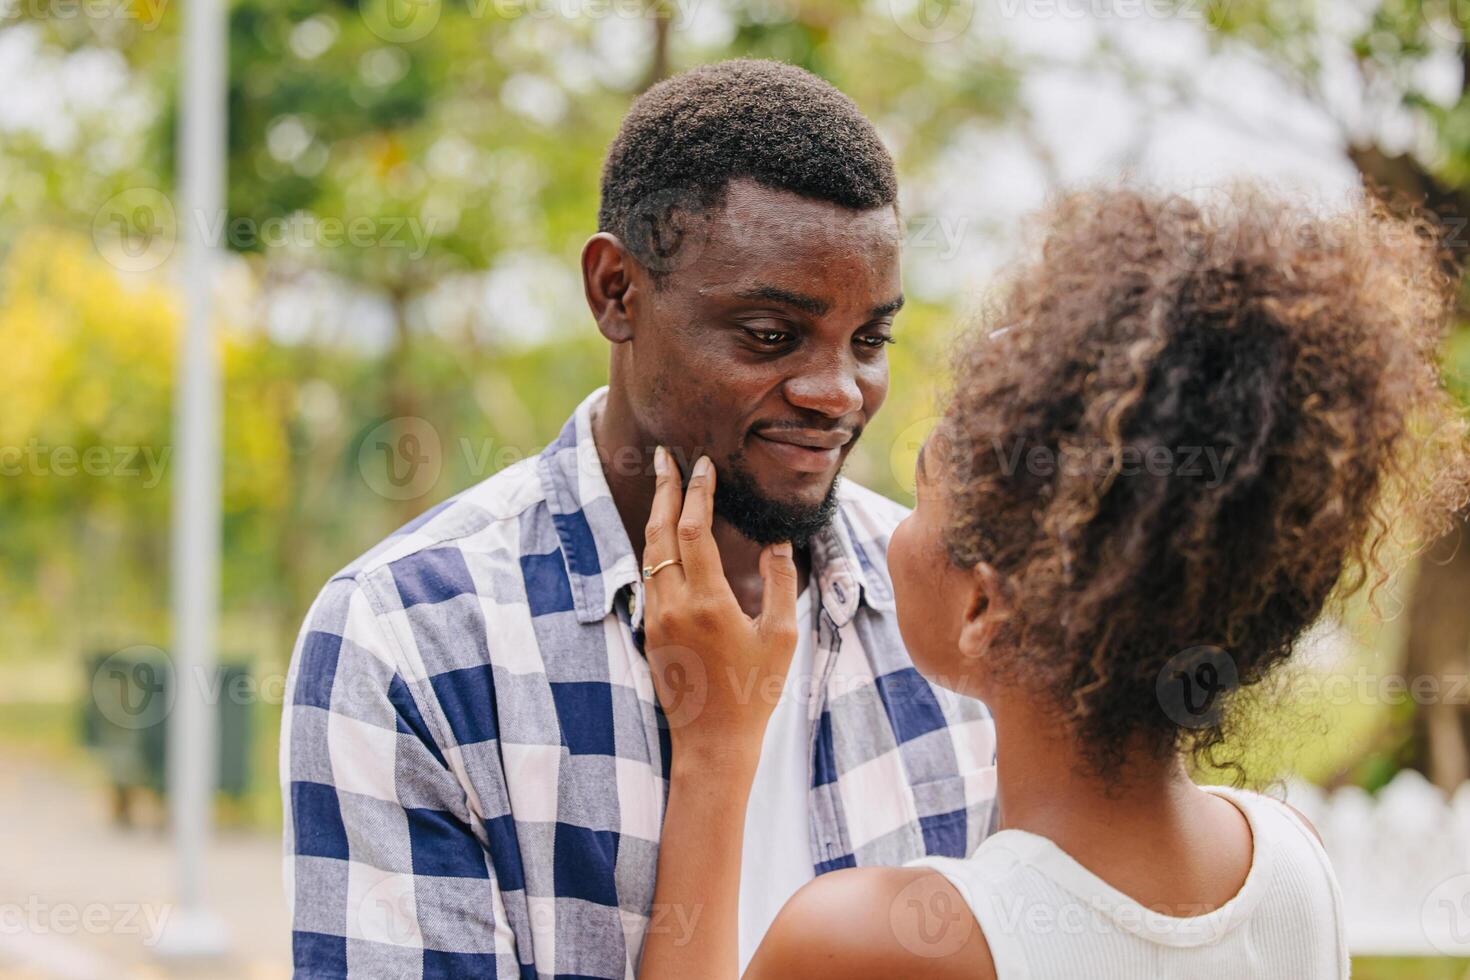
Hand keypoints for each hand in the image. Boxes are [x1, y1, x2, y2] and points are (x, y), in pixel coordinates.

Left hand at [641, 446, 798, 769]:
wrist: (713, 743)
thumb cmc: (754, 692)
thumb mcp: (781, 636)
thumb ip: (781, 583)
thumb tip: (777, 541)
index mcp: (707, 603)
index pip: (695, 531)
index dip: (698, 493)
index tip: (703, 464)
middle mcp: (673, 605)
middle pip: (660, 533)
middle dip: (664, 490)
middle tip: (664, 456)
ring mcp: (657, 619)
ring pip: (649, 554)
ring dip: (657, 516)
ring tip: (665, 486)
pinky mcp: (652, 632)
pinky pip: (650, 577)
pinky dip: (656, 547)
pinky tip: (665, 536)